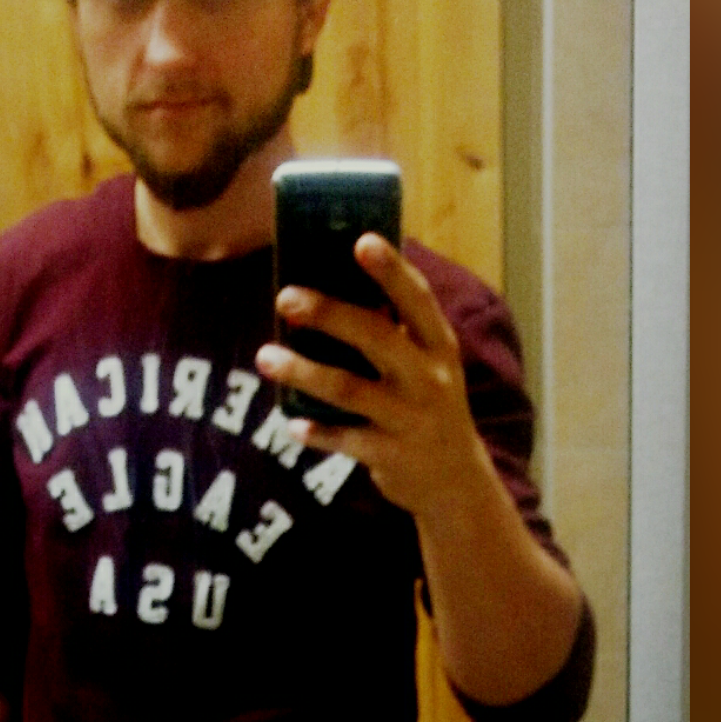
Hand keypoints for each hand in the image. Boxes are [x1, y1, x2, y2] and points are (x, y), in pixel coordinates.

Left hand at [256, 234, 487, 521]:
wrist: (455, 480)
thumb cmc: (429, 405)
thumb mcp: (428, 364)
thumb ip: (394, 330)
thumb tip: (335, 282)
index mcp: (439, 346)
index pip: (417, 299)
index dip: (391, 270)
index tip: (361, 241)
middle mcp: (429, 378)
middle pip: (375, 338)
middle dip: (329, 314)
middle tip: (285, 296)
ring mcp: (410, 419)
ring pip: (349, 389)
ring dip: (303, 372)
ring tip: (265, 357)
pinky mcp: (390, 455)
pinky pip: (345, 439)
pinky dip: (316, 432)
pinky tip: (290, 423)